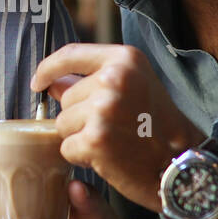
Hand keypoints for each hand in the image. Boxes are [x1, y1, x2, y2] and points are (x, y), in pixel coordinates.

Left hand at [32, 43, 201, 210]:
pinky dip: (81, 157)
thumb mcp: (134, 87)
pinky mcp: (96, 139)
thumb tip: (52, 83)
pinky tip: (108, 157)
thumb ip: (94, 80)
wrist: (180, 163)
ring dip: (79, 137)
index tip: (37, 82)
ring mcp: (104, 109)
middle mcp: (113, 79)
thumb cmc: (158, 127)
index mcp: (124, 59)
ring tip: (112, 141)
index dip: (47, 68)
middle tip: (114, 128)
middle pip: (65, 98)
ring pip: (63, 124)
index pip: (70, 55)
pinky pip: (66, 147)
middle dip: (79, 116)